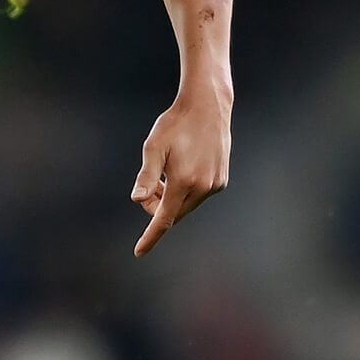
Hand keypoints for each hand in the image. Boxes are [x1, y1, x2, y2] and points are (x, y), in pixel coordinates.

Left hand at [130, 83, 231, 256]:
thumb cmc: (175, 124)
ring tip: (170, 169)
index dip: (150, 236)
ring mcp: (216, 185)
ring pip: (186, 204)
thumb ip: (146, 176)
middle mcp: (203, 188)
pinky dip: (186, 189)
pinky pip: (198, 194)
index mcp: (184, 182)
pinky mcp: (222, 180)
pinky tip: (186, 165)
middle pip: (174, 212)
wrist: (207, 107)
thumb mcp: (154, 147)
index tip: (139, 252)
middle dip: (158, 205)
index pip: (164, 219)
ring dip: (172, 196)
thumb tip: (137, 199)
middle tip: (153, 181)